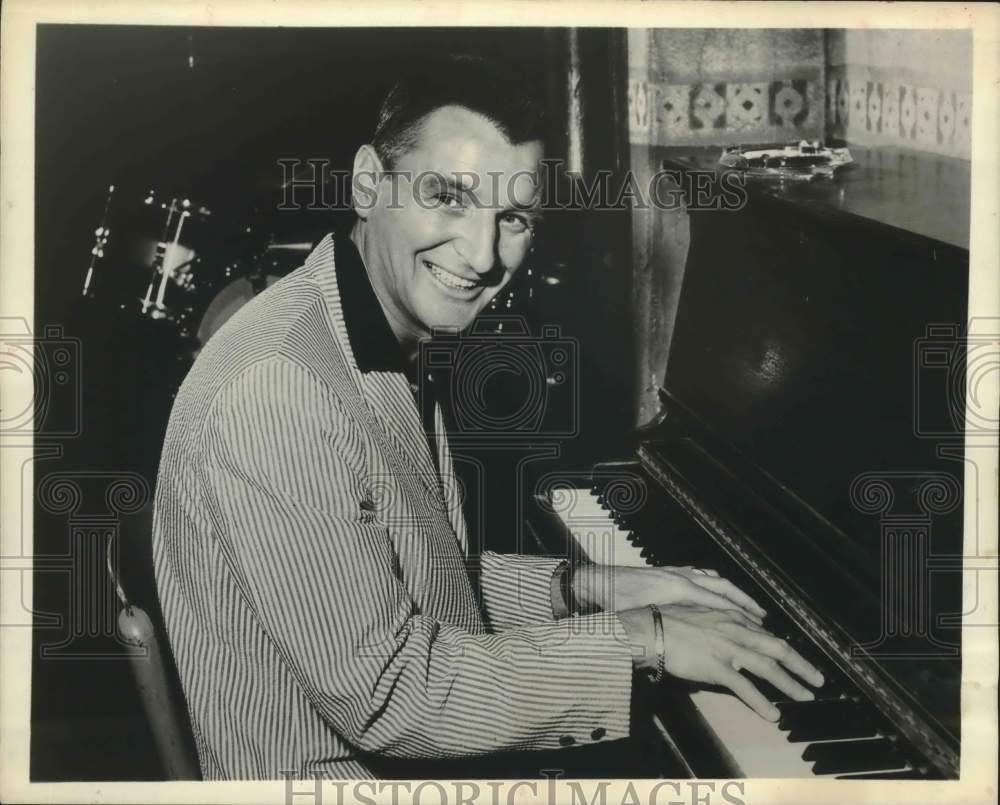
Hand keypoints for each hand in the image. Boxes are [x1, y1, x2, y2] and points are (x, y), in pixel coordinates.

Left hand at [574, 564, 766, 622]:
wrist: (595, 581)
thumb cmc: (615, 604)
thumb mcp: (641, 619)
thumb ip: (665, 631)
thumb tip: (686, 649)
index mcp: (677, 588)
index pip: (717, 600)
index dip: (739, 612)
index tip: (759, 626)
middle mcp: (680, 577)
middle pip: (721, 587)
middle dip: (744, 601)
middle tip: (762, 617)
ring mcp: (674, 572)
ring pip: (712, 578)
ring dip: (731, 592)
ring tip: (747, 607)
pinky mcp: (666, 572)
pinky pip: (698, 574)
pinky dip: (713, 583)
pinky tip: (717, 593)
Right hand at [617, 604, 824, 720]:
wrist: (651, 628)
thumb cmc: (669, 622)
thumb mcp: (701, 616)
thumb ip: (721, 624)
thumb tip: (734, 636)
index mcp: (732, 619)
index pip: (766, 635)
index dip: (785, 650)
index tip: (797, 660)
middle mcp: (734, 631)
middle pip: (777, 648)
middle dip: (801, 665)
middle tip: (818, 680)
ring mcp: (726, 649)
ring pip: (767, 667)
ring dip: (790, 684)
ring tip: (805, 697)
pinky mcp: (715, 667)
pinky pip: (744, 687)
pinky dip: (761, 701)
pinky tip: (772, 714)